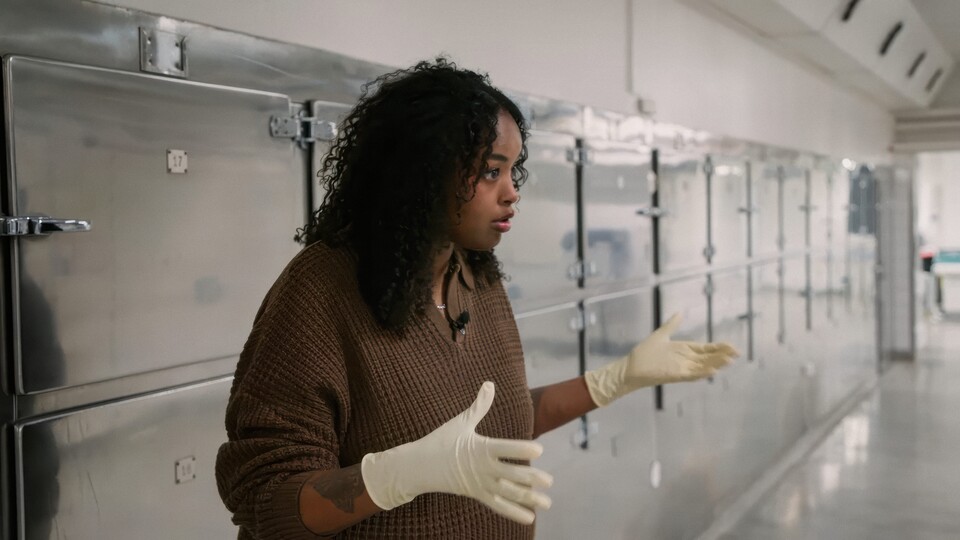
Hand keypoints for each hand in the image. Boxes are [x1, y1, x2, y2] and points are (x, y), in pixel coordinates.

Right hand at [361, 382, 552, 523]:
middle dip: (532, 478)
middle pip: (511, 474)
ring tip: (547, 503)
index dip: (522, 449)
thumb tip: (489, 383)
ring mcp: (480, 484)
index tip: (539, 450)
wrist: (419, 466)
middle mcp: (483, 468)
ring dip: (528, 498)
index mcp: (481, 447)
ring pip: (508, 493)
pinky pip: (497, 505)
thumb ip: (479, 405)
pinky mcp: (477, 494)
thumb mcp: (461, 422)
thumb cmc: (441, 440)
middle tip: (550, 481)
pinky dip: (513, 512)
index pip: (505, 448)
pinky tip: (530, 517)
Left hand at [583, 313, 737, 405]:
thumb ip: (672, 325)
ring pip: (703, 366)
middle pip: (708, 358)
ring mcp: (682, 368)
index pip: (706, 349)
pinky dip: (702, 372)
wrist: (630, 366)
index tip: (733, 347)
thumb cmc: (645, 353)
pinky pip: (692, 375)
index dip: (719, 348)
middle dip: (722, 355)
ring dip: (716, 364)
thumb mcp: (661, 335)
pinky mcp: (675, 375)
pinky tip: (712, 370)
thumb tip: (680, 313)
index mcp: (685, 350)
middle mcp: (686, 360)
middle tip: (737, 353)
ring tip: (730, 360)